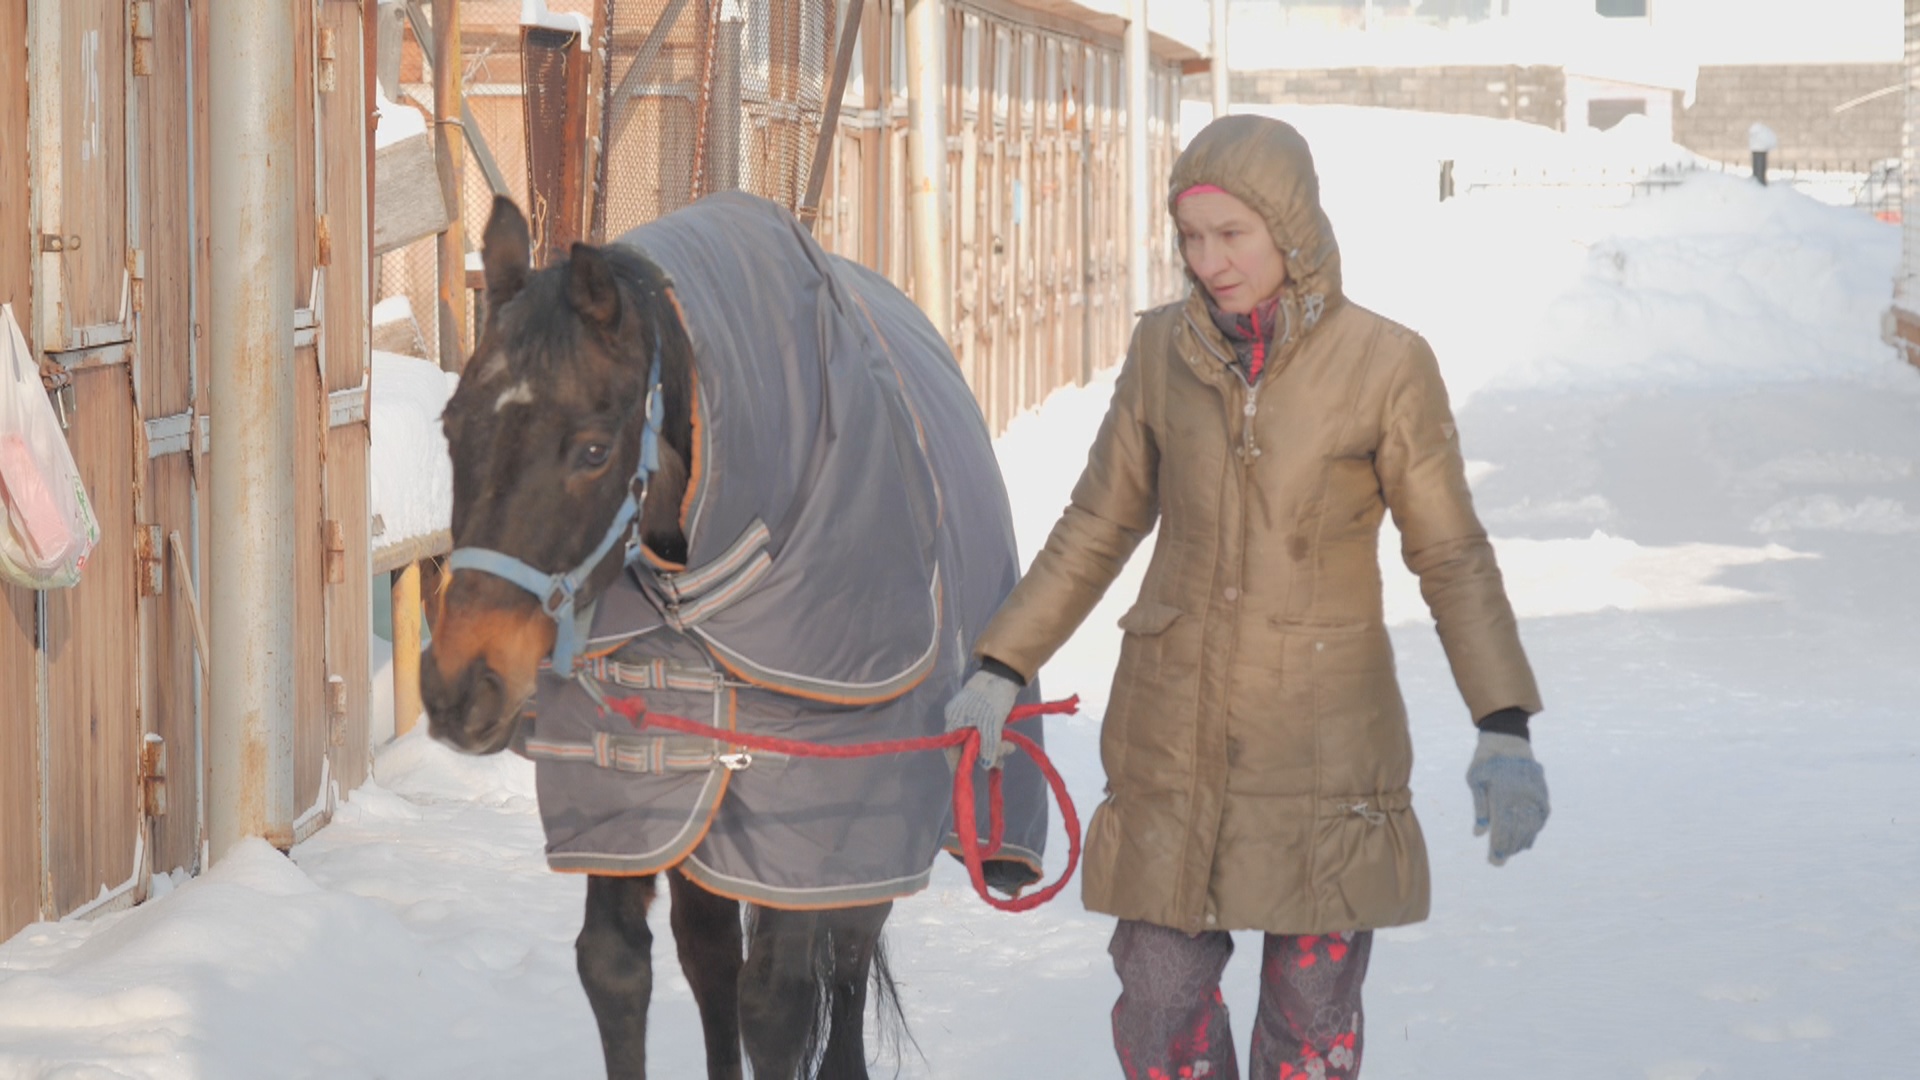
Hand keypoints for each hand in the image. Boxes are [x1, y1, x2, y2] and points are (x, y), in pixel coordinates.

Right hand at [942, 669, 1021, 770]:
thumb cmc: (994, 696)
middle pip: (968, 747)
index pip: (951, 749)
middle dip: (985, 756)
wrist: (1005, 672)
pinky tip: (1008, 743)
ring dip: (994, 749)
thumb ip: (988, 746)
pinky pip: (986, 734)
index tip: (967, 777)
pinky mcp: (983, 715)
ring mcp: (971, 717)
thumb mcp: (992, 723)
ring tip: (1010, 748)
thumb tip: (986, 765)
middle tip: (1002, 761)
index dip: (959, 764)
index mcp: (954, 720)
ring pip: (980, 741)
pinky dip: (996, 740)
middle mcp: (960, 720)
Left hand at [1465, 731, 1548, 865]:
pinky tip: (1526, 840)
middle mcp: (1521, 796)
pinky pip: (1540, 817)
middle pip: (1517, 830)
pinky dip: (1534, 830)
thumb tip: (1479, 834)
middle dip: (1508, 849)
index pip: (1502, 828)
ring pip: (1530, 826)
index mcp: (1502, 794)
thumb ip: (1479, 807)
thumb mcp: (1474, 780)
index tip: (1494, 861)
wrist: (1508, 740)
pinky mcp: (1542, 793)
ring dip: (1521, 842)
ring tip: (1511, 853)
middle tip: (1499, 862)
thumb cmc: (1485, 761)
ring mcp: (1534, 795)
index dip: (1499, 846)